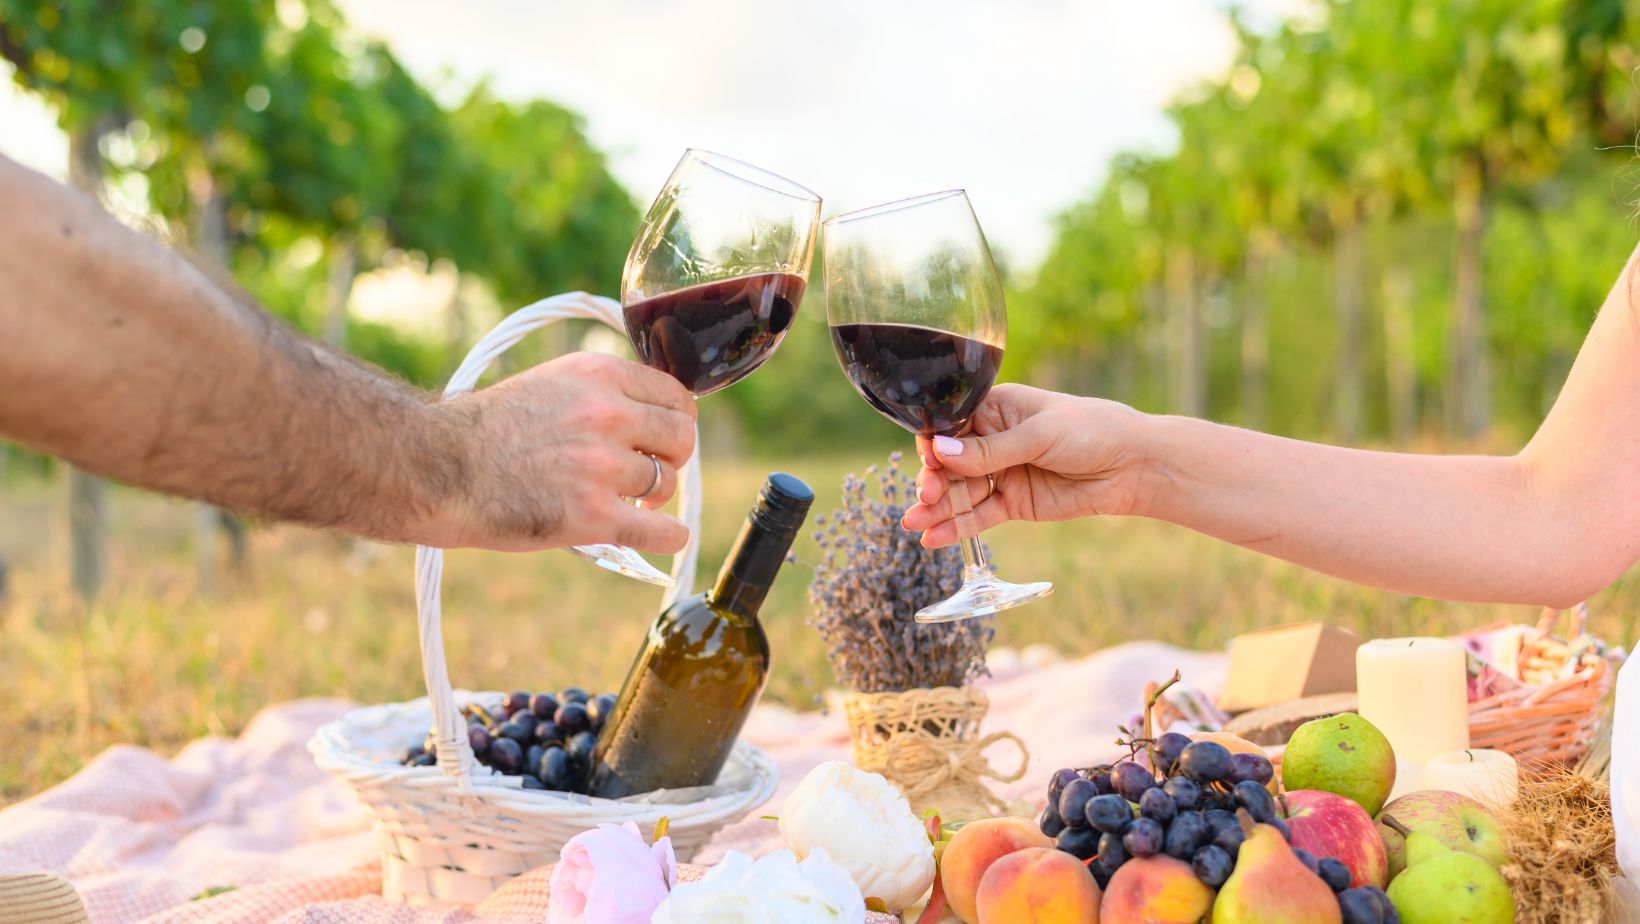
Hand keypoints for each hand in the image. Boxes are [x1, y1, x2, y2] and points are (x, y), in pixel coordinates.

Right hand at [419, 352, 697, 552]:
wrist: (437, 468)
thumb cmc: (484, 431)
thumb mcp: (549, 385)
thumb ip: (600, 393)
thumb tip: (649, 416)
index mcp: (598, 375)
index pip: (676, 396)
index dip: (676, 420)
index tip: (665, 437)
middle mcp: (608, 414)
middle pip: (681, 438)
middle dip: (672, 457)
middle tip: (649, 472)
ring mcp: (602, 466)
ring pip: (664, 484)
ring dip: (651, 497)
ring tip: (621, 501)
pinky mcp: (592, 515)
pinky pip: (658, 531)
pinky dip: (670, 536)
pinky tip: (670, 536)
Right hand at [900, 384, 1151, 547]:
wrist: (1134, 466)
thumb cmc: (1092, 431)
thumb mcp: (1039, 435)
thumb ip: (990, 450)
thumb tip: (941, 452)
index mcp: (996, 409)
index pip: (951, 426)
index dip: (935, 444)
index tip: (928, 460)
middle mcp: (993, 441)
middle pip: (951, 464)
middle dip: (933, 481)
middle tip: (924, 497)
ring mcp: (1003, 474)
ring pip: (961, 493)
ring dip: (937, 509)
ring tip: (913, 524)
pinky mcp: (1014, 504)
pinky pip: (980, 516)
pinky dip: (957, 527)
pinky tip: (933, 538)